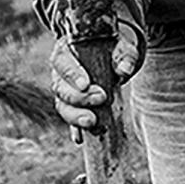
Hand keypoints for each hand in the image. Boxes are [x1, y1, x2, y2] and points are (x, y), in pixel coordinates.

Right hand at [49, 25, 142, 140]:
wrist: (113, 54)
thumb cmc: (115, 46)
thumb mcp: (122, 45)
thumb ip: (124, 55)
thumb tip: (124, 71)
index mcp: (67, 51)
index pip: (63, 62)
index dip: (72, 74)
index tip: (86, 84)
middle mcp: (60, 73)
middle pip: (60, 88)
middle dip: (79, 97)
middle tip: (101, 99)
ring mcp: (65, 91)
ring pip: (62, 106)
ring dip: (75, 117)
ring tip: (92, 122)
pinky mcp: (73, 106)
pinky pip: (70, 119)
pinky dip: (75, 129)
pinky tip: (80, 138)